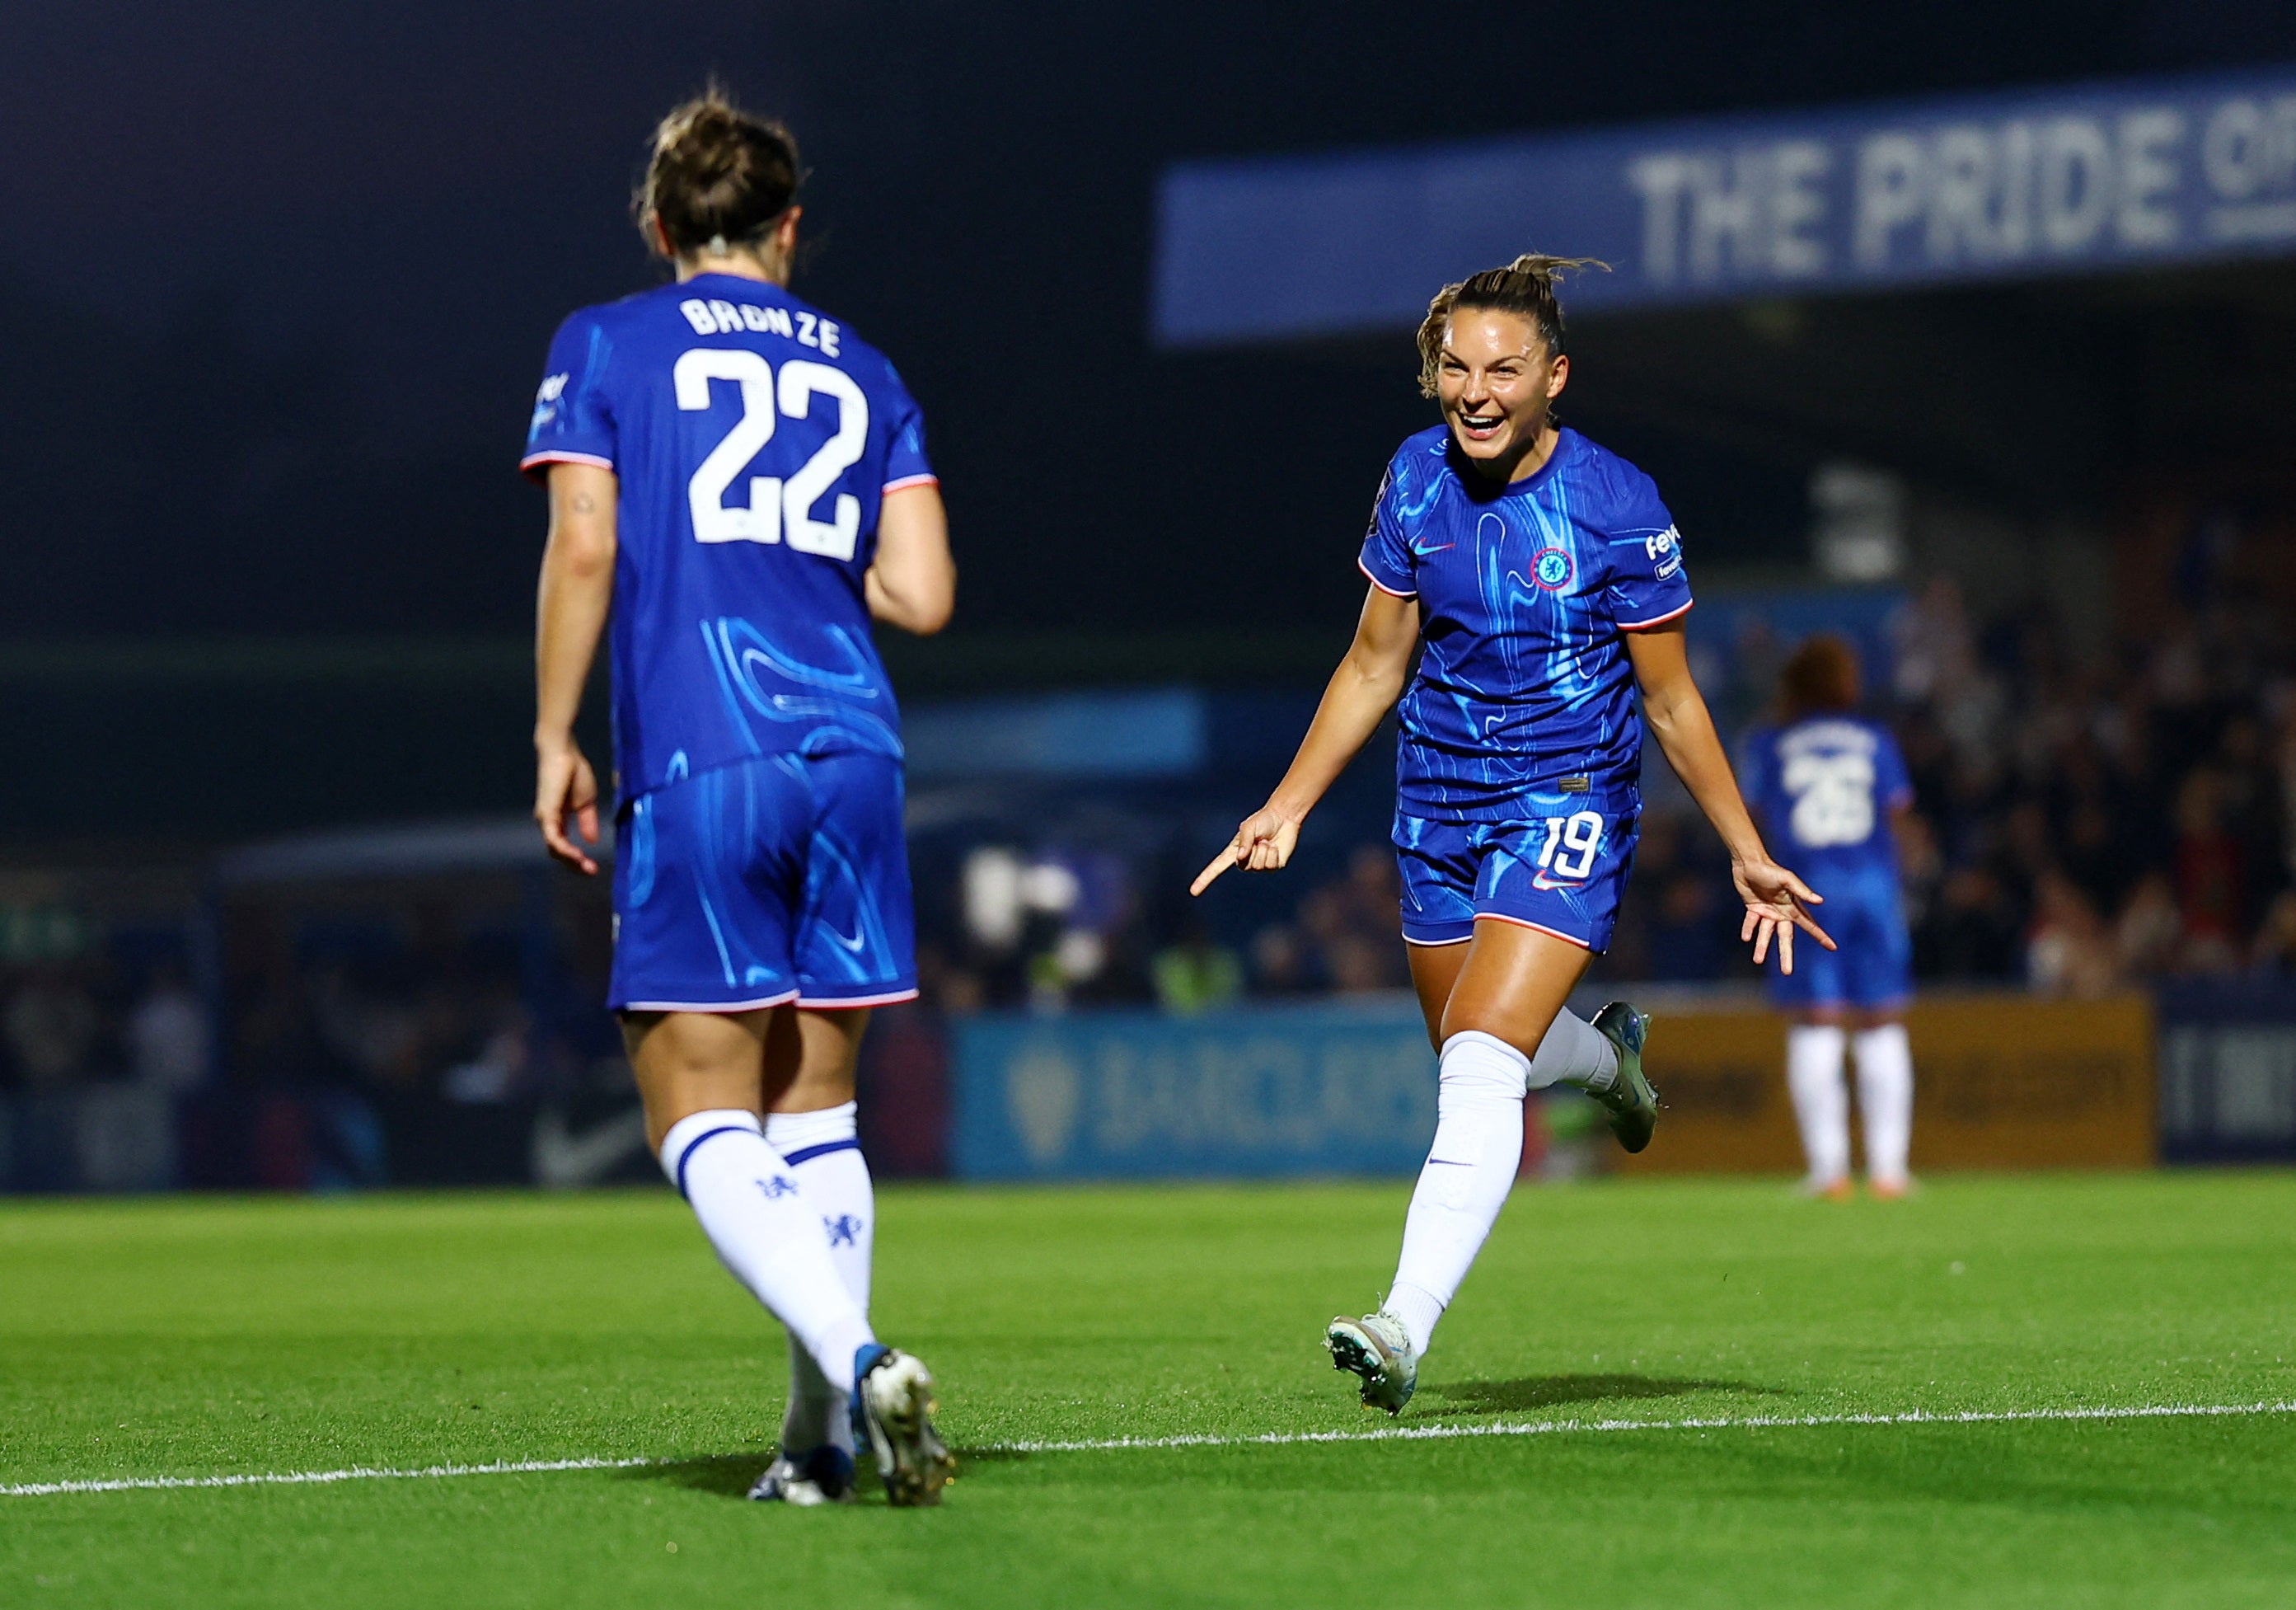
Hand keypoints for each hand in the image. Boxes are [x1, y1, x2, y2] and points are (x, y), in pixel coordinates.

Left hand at [535, 739, 601, 874]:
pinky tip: (578, 855)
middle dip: (575, 865)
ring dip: (571, 861)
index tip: (594, 868)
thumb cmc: (574, 772)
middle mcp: (548, 822)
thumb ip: (588, 822)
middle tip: (592, 871)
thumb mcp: (586, 803)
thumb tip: (591, 842)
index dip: (577, 859)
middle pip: (557, 853)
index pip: (563, 847)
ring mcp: (545, 819)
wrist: (564, 752)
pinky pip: (554, 839)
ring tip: (588, 867)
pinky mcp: (547, 814)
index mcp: (558, 820)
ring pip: (554, 850)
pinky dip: (565, 850)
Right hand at [1190, 806, 1301, 895]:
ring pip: (1259, 866)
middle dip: (1253, 851)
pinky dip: (1274, 853)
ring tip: (1267, 841)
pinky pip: (1271, 865)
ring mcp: (1259, 866)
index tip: (1193, 892)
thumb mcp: (1248, 827)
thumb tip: (1241, 857)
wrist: (1283, 819)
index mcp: (1234, 852)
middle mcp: (1245, 861)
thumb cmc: (1263, 821)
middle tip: (1259, 840)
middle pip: (1244, 866)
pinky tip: (1275, 846)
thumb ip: (1244, 840)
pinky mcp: (1273, 867)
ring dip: (1264, 850)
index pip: (1216, 868)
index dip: (1205, 879)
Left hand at [1733, 855, 1832, 974]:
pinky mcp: (1753, 909)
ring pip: (1765, 934)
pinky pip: (1751, 923)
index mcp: (1792, 907)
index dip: (1820, 936)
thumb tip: (1820, 901)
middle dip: (1786, 955)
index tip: (1832, 948)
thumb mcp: (1787, 879)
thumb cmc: (1770, 869)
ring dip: (1762, 947)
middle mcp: (1781, 913)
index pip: (1809, 925)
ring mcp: (1767, 912)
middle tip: (1787, 972)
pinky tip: (1746, 938)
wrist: (1749, 861)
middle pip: (1785, 938)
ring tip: (1758, 960)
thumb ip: (1802, 891)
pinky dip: (1749, 930)